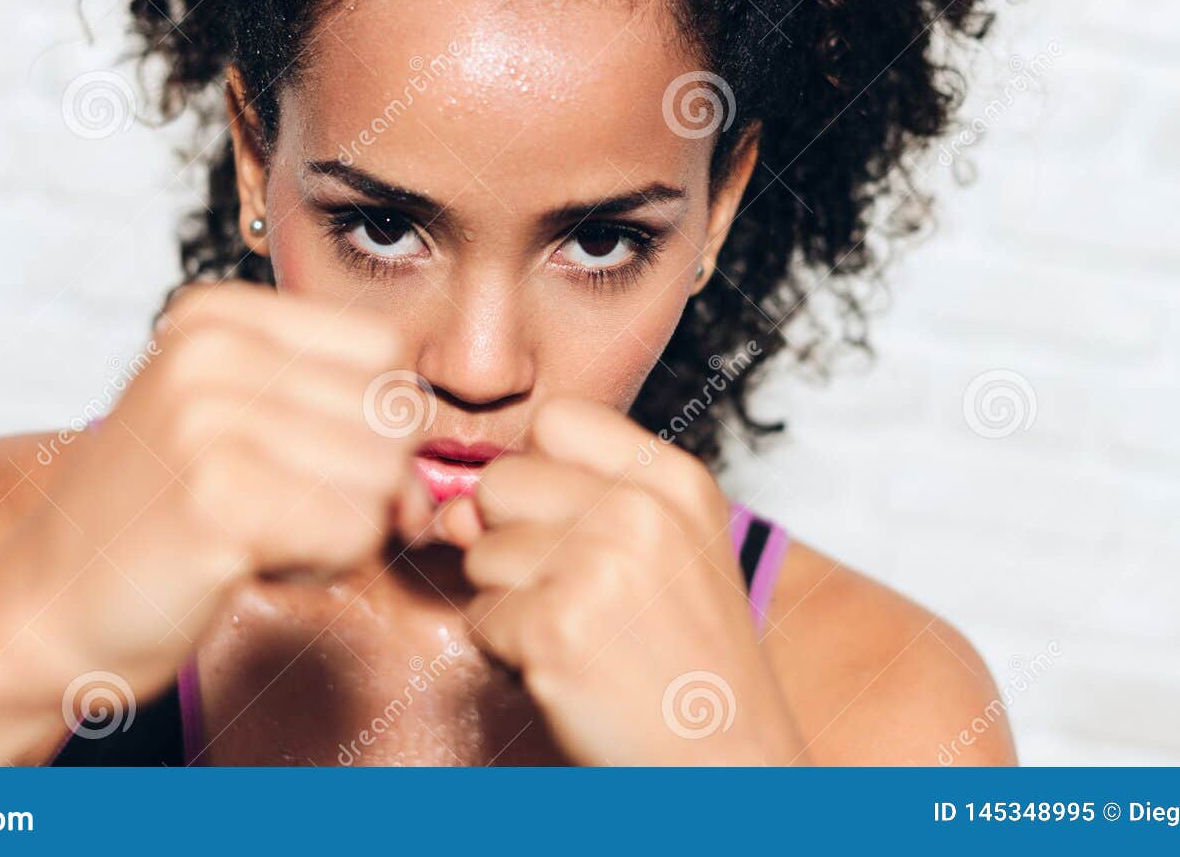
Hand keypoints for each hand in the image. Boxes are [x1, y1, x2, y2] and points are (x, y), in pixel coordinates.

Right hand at [0, 281, 426, 701]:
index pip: (384, 348)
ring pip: (384, 477)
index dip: (371, 422)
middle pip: (392, 413)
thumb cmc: (155, 524)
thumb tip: (431, 479)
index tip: (301, 463)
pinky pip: (355, 531)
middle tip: (271, 511)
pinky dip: (324, 563)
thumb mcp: (238, 430)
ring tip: (255, 533)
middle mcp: (211, 349)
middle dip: (360, 484)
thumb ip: (343, 421)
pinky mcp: (219, 498)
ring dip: (342, 529)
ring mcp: (210, 418)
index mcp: (216, 314)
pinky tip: (251, 562)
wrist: (41, 610)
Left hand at [438, 399, 804, 764]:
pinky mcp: (555, 630)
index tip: (571, 521)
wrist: (722, 762)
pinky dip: (507, 651)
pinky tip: (566, 668)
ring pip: (480, 551)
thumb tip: (456, 507)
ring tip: (578, 634)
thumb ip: (561, 506)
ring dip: (508, 601)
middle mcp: (640, 511)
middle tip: (575, 594)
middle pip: (502, 481)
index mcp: (675, 481)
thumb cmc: (685, 660)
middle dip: (512, 540)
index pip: (557, 418)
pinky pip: (479, 616)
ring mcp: (597, 567)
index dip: (541, 471)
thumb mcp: (659, 554)